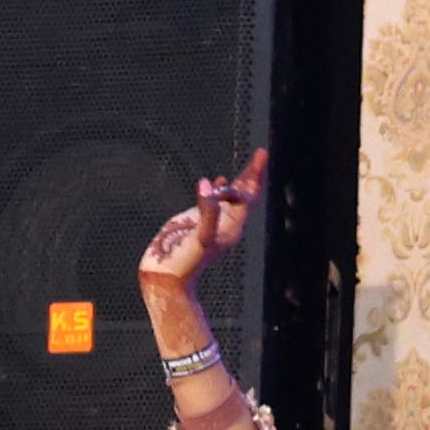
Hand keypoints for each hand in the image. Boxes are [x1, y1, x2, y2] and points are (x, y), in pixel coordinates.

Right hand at [137, 149, 265, 304]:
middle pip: (245, 195)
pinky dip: (219, 189)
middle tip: (262, 153)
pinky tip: (219, 180)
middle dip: (253, 174)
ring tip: (251, 165)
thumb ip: (206, 210)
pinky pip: (212, 202)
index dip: (247, 181)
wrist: (167, 276)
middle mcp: (226, 223)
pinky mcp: (197, 221)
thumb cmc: (185, 260)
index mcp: (232, 226)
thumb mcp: (200, 235)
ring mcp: (212, 221)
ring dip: (240, 180)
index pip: (245, 198)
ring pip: (230, 197)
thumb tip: (206, 184)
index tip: (230, 177)